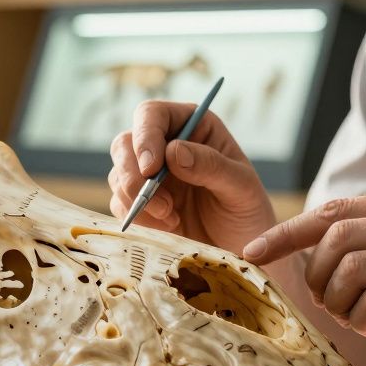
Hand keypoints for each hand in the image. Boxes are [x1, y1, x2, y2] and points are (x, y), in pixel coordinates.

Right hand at [108, 100, 275, 252]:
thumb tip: (173, 152)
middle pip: (125, 144)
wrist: (240, 250)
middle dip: (134, 175)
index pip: (152, 115)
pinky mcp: (140, 203)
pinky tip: (169, 226)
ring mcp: (150, 175)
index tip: (152, 168)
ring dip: (138, 200)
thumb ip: (211, 166)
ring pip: (118, 175)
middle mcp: (165, 145)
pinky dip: (138, 217)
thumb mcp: (241, 187)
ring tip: (172, 218)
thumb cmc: (247, 212)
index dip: (145, 137)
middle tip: (161, 205)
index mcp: (192, 127)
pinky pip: (120, 203)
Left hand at [243, 193, 365, 365]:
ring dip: (339, 304)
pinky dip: (362, 323)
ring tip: (360, 319)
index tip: (252, 252)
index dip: (287, 232)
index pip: (335, 211)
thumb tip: (307, 247)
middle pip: (336, 238)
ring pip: (350, 271)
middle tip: (332, 305)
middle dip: (317, 278)